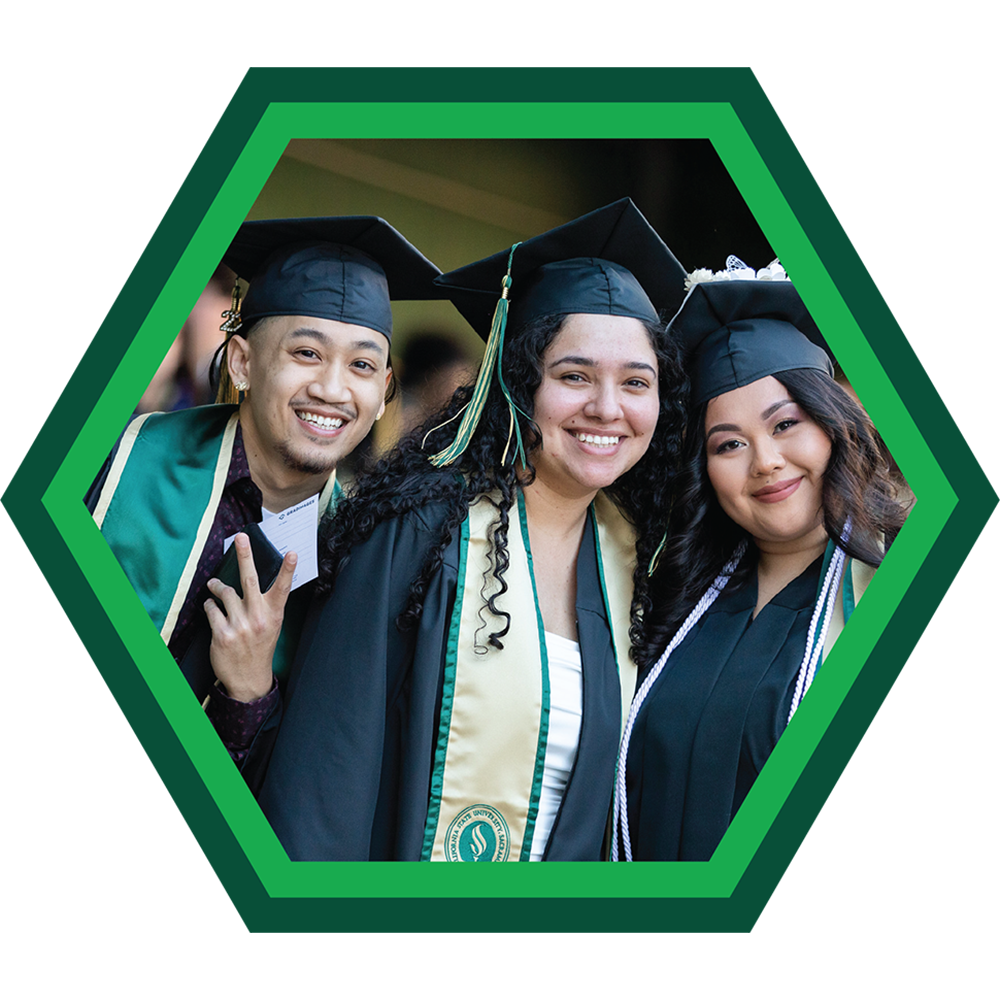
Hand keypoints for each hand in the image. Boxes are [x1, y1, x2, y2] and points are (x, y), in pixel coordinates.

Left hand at [204, 532, 296, 702]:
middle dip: (245, 555)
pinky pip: (212, 609)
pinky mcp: (222, 634)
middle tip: (241, 537)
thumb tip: (251, 580)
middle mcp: (258, 617)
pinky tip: (211, 606)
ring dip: (217, 586)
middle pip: (250, 580)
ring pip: (224, 593)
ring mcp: (240, 626)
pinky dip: (209, 605)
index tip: (293, 553)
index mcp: (273, 614)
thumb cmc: (260, 646)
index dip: (288, 570)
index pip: (283, 588)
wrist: (249, 678)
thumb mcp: (271, 625)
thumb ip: (265, 604)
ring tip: (214, 585)